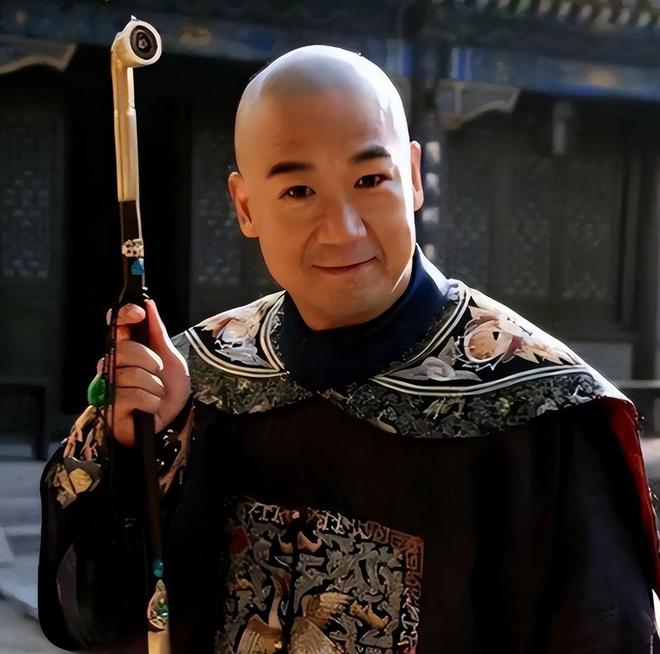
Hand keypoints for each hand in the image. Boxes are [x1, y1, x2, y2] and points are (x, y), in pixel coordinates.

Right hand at [98, 300, 190, 446]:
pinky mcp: (109, 409)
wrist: (174, 420)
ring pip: (129, 374)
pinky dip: (150, 401)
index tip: (138, 312)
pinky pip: (131, 395)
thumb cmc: (169, 389)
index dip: (123, 315)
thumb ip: (157, 333)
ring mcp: (108, 387)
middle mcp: (112, 365)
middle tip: (158, 371)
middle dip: (149, 360)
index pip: (115, 325)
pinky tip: (150, 407)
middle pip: (123, 349)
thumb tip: (148, 304)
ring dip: (153, 386)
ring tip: (155, 393)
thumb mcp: (170, 358)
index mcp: (125, 349)